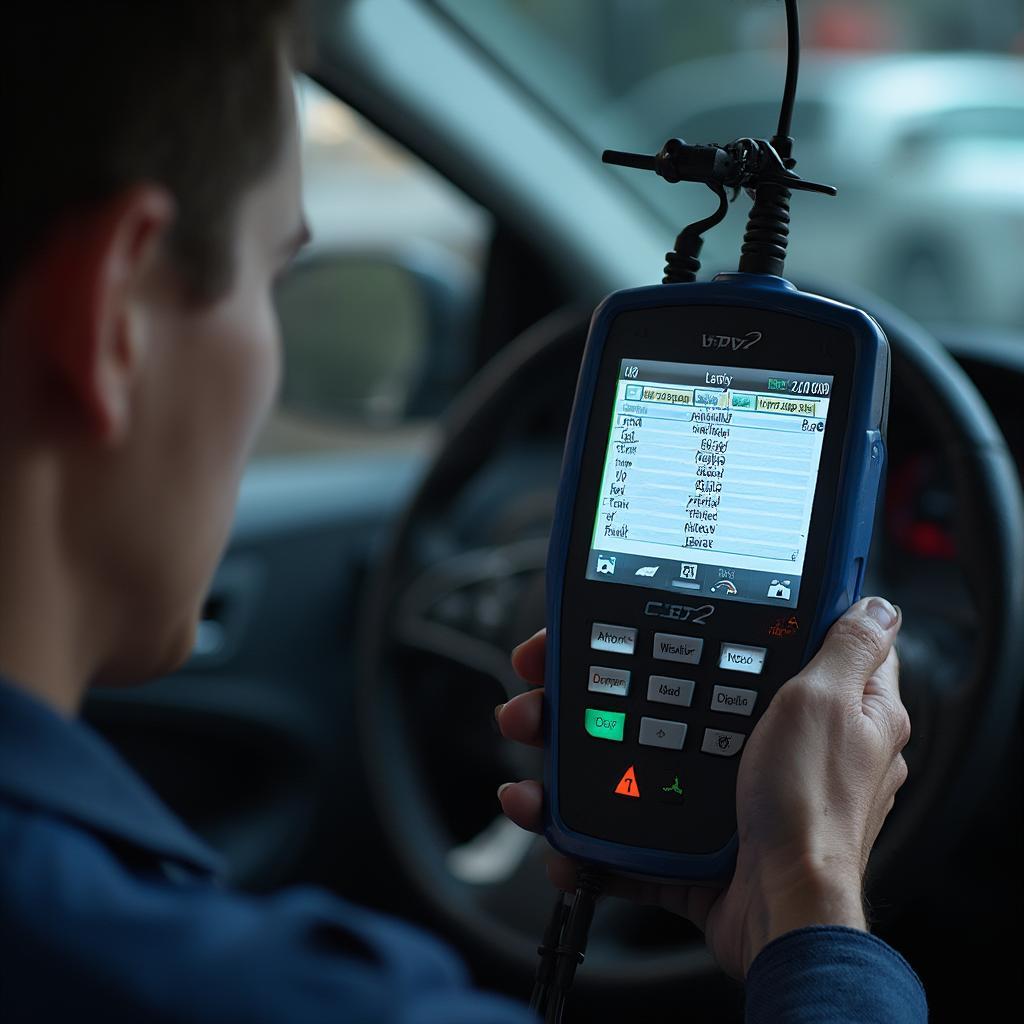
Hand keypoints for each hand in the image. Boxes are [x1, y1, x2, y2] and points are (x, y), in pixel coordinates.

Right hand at [495, 597, 908, 979]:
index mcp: (813, 707)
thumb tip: (874, 605)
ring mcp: (723, 789)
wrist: (781, 919)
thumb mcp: (831, 706)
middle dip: (602, 677)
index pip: (755, 639)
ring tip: (529, 728)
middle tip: (552, 672)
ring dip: (572, 740)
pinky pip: (628, 812)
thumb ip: (847, 650)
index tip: (655, 606)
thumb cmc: (815, 816)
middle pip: (671, 688)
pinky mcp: (691, 832)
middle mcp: (768, 745)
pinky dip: (586, 814)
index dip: (704, 617)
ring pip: (636, 747)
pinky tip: (549, 808)